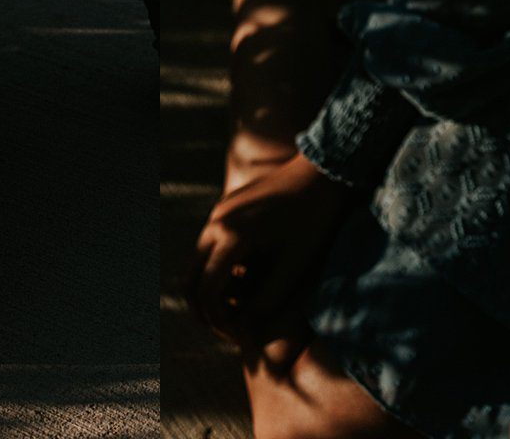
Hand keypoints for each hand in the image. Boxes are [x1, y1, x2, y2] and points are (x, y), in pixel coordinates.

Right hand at [192, 150, 354, 351]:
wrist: (319, 173)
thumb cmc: (313, 220)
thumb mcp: (294, 265)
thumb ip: (267, 300)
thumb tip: (245, 332)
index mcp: (232, 235)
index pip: (208, 291)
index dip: (219, 321)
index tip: (240, 336)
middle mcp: (216, 222)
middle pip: (190, 279)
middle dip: (204, 310)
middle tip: (228, 330)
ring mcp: (217, 213)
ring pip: (196, 264)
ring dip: (208, 290)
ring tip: (234, 311)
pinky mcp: (224, 209)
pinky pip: (208, 246)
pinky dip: (215, 270)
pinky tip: (240, 283)